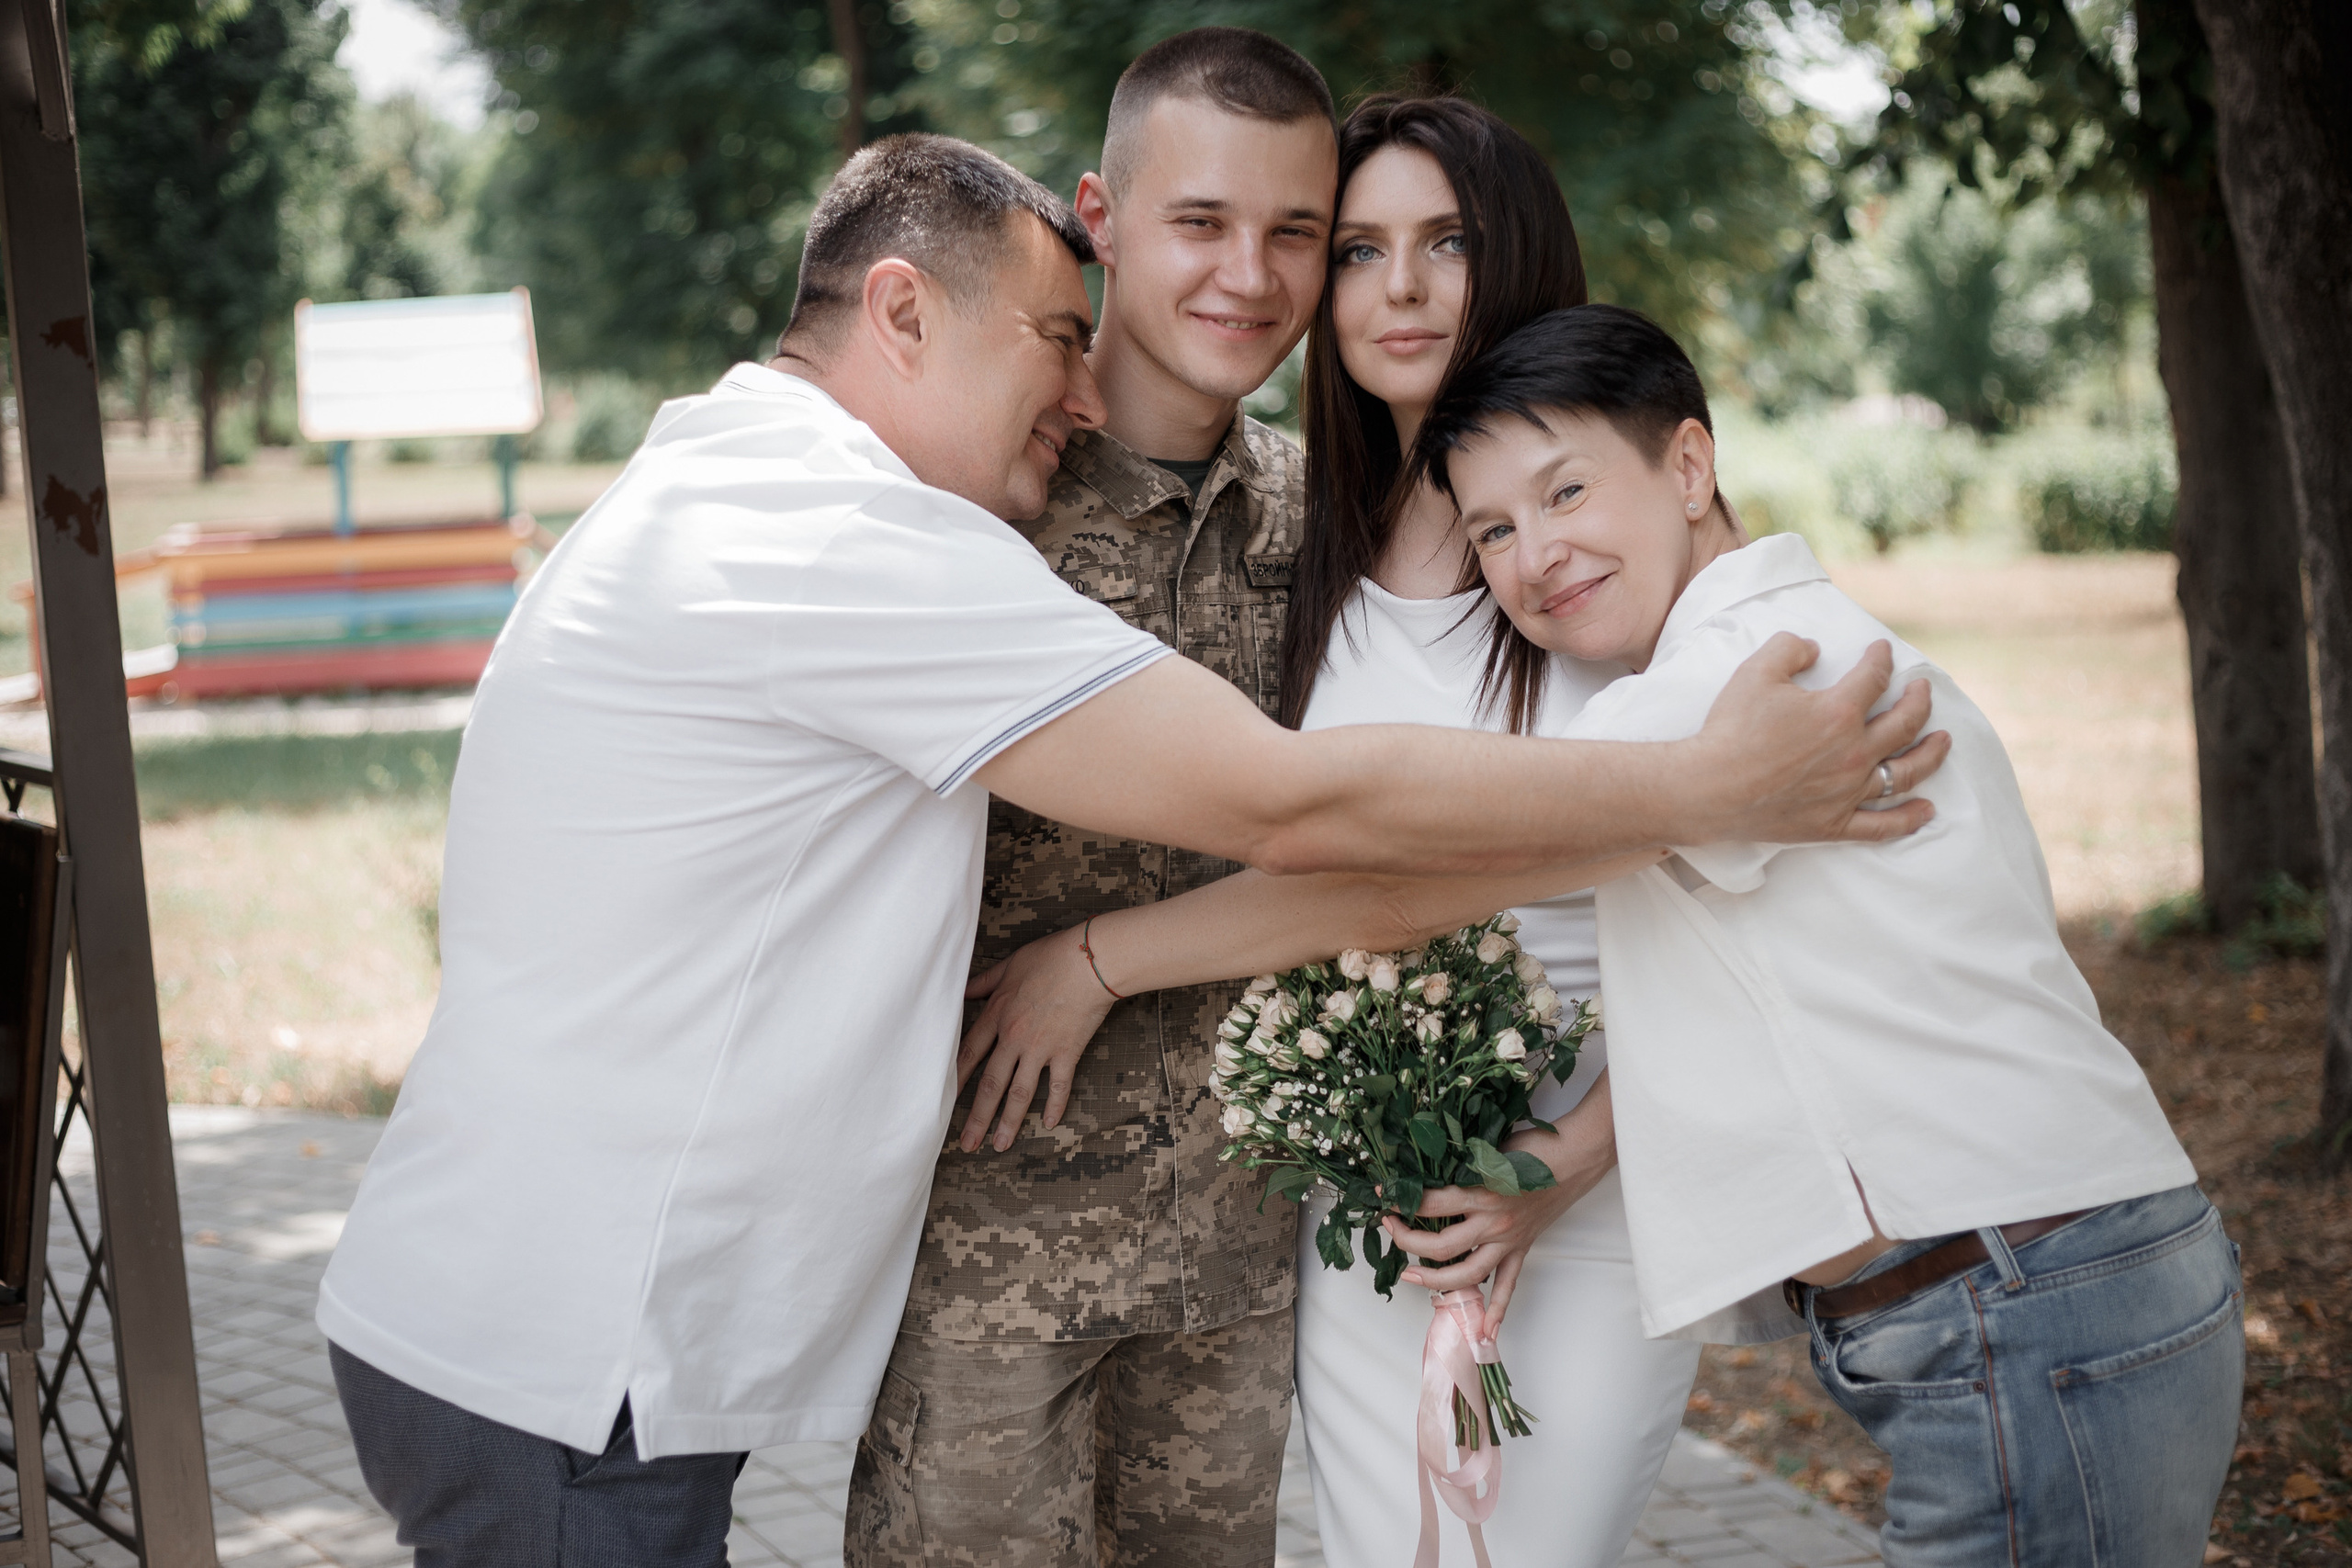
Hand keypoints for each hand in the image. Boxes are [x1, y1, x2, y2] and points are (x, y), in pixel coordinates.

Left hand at [956, 925, 1117, 1152]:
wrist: (1089, 962)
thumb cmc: (1051, 957)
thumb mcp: (1009, 965)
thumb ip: (984, 982)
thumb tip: (962, 991)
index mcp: (997, 1015)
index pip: (969, 1055)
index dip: (955, 1080)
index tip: (943, 1102)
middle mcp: (1014, 1038)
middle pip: (990, 1084)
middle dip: (977, 1117)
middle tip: (967, 1143)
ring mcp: (1040, 1048)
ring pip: (1019, 1093)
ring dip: (1008, 1122)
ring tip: (1000, 1146)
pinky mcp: (1067, 1052)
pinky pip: (1059, 1085)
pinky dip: (1055, 1105)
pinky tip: (1048, 1123)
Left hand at [1383, 1107, 1615, 1338]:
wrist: (1576, 1156)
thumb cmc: (1534, 1146)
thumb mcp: (1490, 1149)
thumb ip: (1461, 1166)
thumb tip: (1426, 1170)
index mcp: (1483, 1193)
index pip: (1432, 1205)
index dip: (1403, 1201)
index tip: (1383, 1195)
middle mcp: (1493, 1223)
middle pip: (1441, 1246)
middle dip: (1407, 1241)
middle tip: (1389, 1229)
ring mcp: (1508, 1241)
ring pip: (1467, 1274)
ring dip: (1435, 1280)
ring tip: (1410, 1276)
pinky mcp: (1522, 1249)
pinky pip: (1508, 1285)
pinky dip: (1497, 1311)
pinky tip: (1485, 1332)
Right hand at [1690, 635, 1949, 845]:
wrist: (1706, 788)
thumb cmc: (1730, 729)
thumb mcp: (1755, 671)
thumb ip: (1790, 648)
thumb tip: (1814, 649)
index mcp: (1838, 712)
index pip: (1874, 678)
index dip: (1881, 659)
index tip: (1882, 652)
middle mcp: (1853, 752)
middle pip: (1905, 723)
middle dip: (1919, 700)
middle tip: (1922, 689)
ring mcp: (1848, 792)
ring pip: (1906, 772)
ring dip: (1931, 753)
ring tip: (1944, 740)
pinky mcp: (1834, 824)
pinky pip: (1882, 825)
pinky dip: (1909, 819)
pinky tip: (1927, 811)